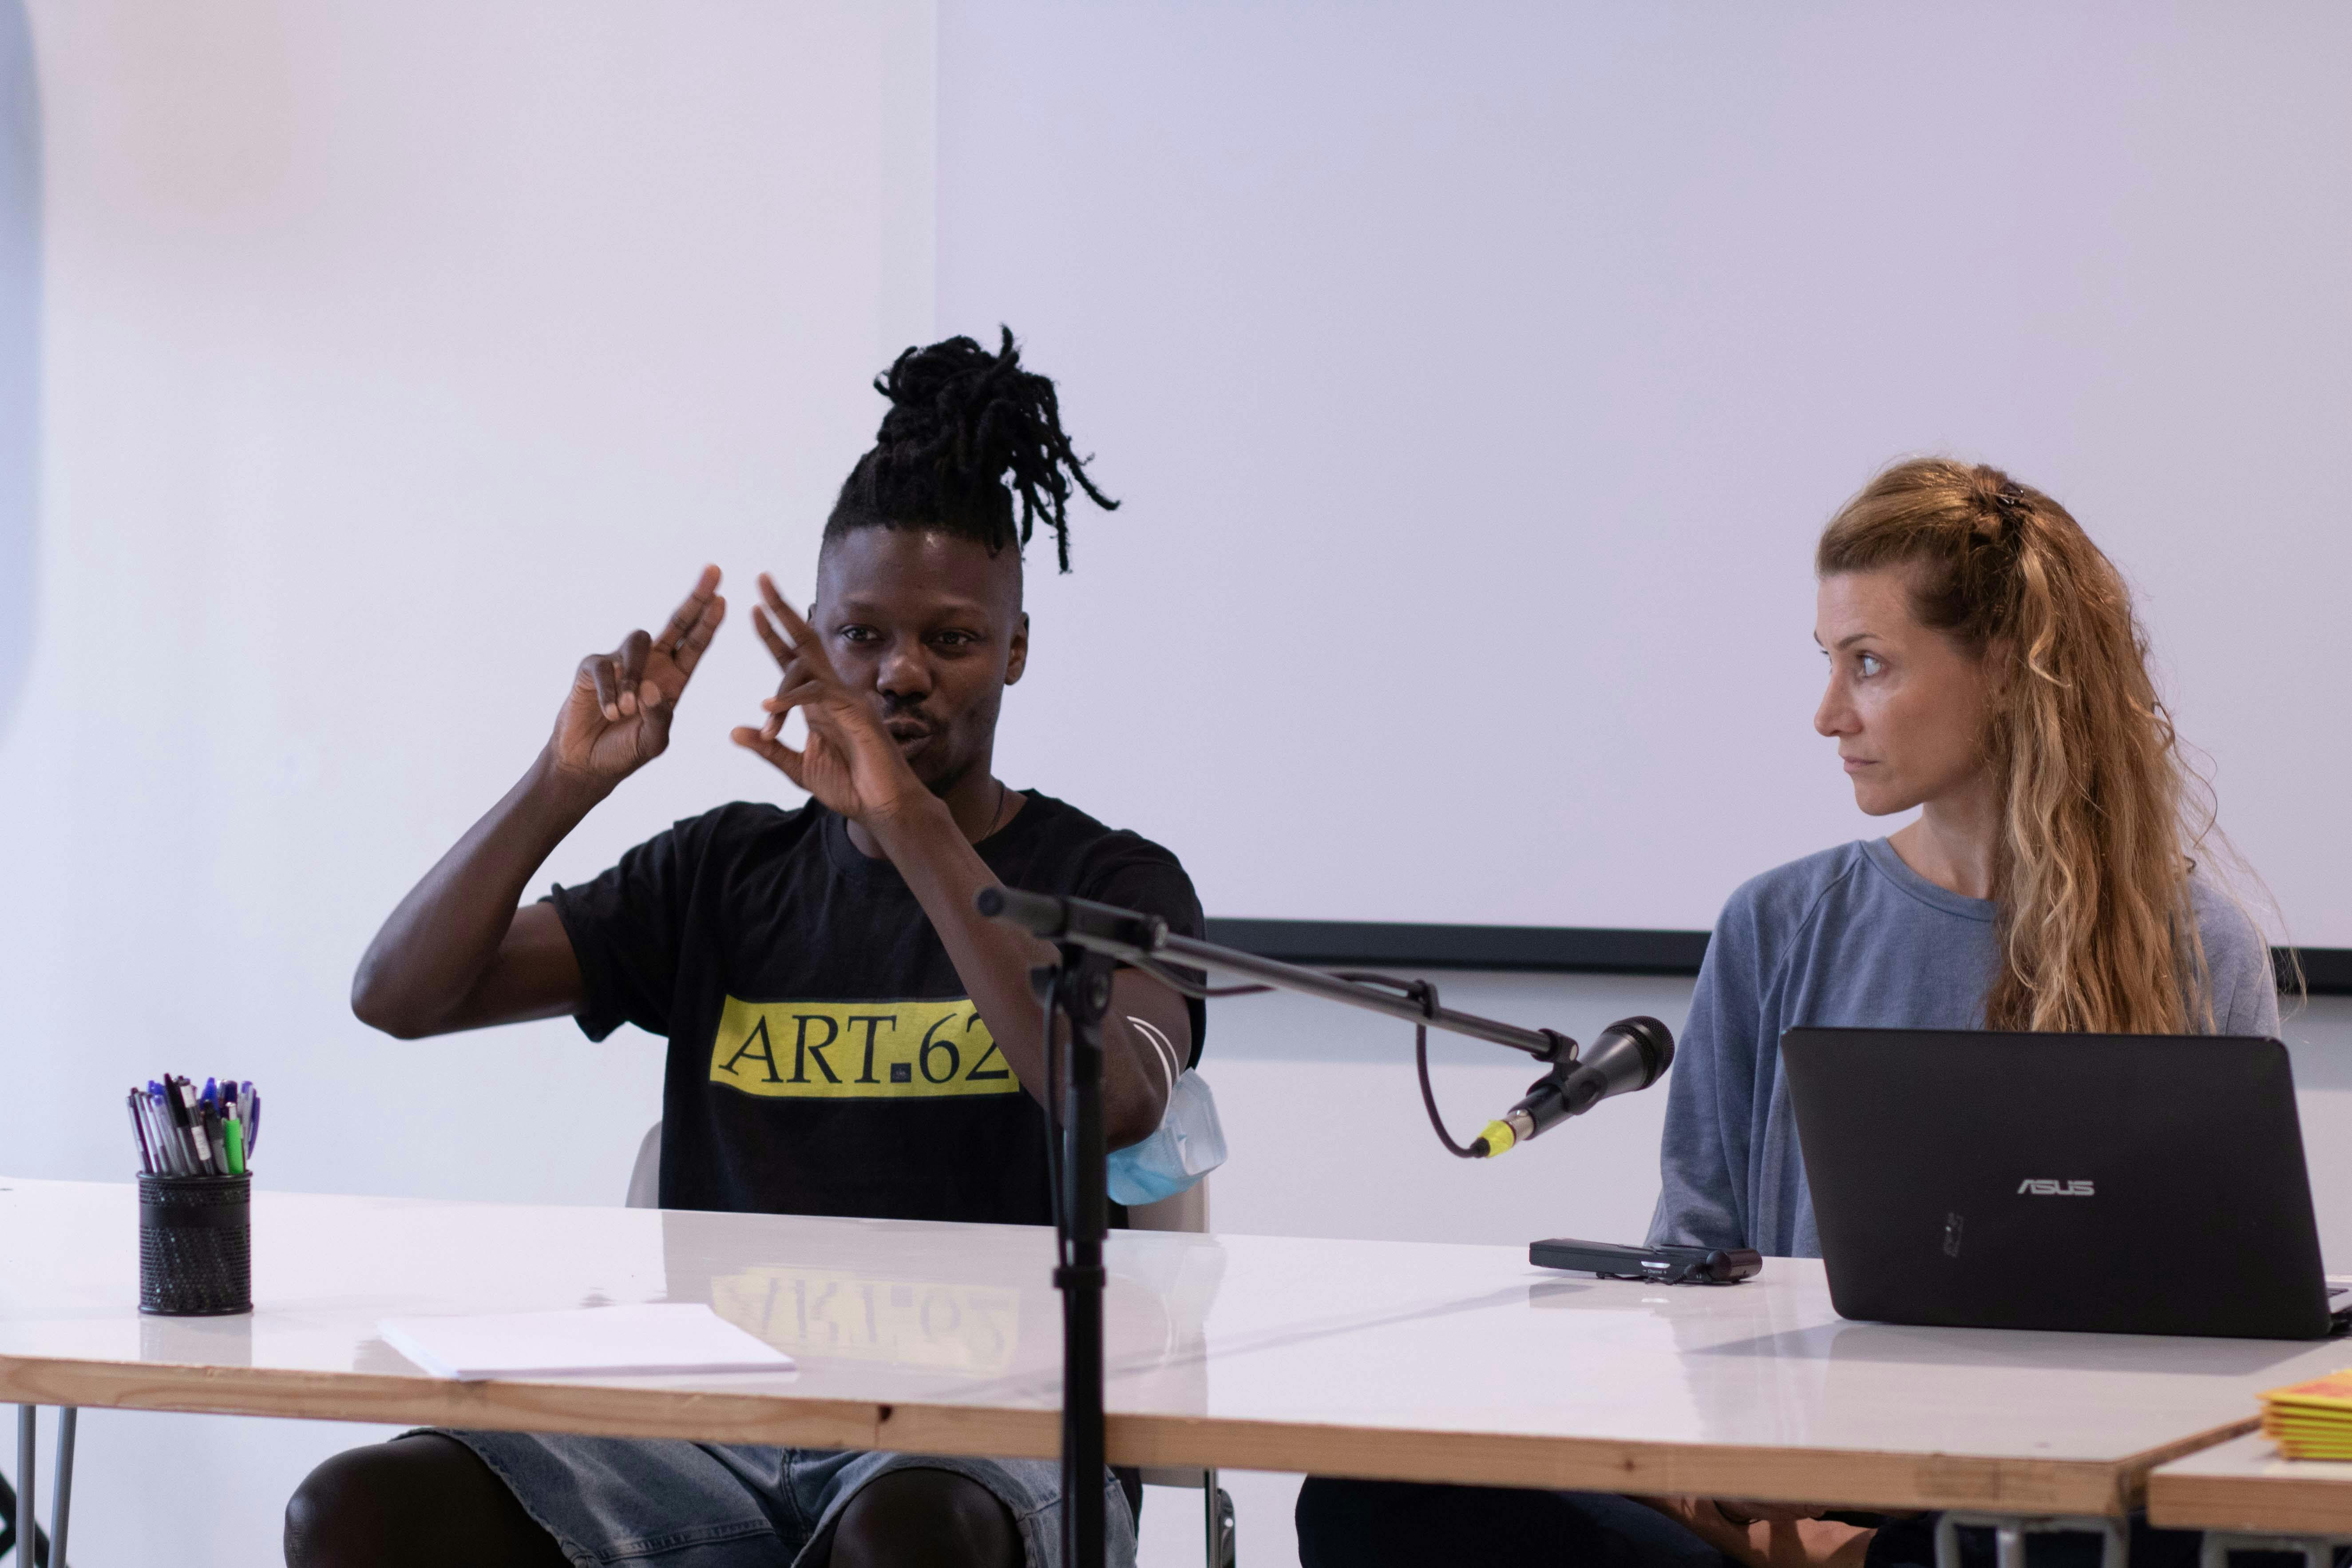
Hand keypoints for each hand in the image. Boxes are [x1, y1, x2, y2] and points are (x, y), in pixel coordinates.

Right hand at [550, 566, 725, 787]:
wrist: (587, 763)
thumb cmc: (625, 752)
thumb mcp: (652, 741)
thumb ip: (658, 717)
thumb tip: (650, 686)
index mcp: (674, 678)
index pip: (696, 644)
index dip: (709, 621)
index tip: (724, 598)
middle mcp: (652, 664)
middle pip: (677, 623)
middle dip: (696, 597)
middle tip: (715, 570)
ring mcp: (622, 661)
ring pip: (639, 642)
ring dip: (635, 675)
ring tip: (628, 710)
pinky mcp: (593, 667)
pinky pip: (605, 668)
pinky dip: (610, 693)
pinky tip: (611, 714)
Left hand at [730, 573, 931, 825]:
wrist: (884, 808)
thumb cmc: (850, 786)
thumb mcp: (798, 768)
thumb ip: (769, 749)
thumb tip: (734, 731)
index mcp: (819, 703)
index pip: (793, 661)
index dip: (773, 635)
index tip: (752, 610)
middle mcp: (833, 693)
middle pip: (805, 643)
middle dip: (782, 611)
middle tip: (761, 579)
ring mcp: (846, 700)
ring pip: (809, 660)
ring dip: (779, 642)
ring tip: (756, 632)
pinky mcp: (855, 714)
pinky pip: (817, 695)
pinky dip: (791, 699)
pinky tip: (768, 709)